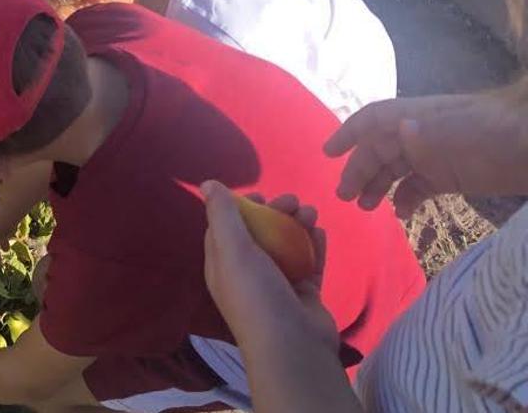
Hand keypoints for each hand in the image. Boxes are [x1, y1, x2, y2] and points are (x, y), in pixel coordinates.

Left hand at [201, 181, 336, 354]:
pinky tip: (321, 231)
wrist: (294, 346)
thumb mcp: (232, 250)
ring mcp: (277, 284)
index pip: (225, 229)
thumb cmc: (256, 295)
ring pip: (286, 245)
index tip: (259, 195)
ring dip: (298, 224)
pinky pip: (309, 263)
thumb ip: (222, 215)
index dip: (240, 208)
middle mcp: (247, 274)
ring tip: (312, 212)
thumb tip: (207, 183)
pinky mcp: (303, 294)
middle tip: (292, 200)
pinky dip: (314, 245)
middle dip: (275, 212)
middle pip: (260, 234)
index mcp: (223, 266)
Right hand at [324, 92, 527, 216]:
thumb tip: (402, 127)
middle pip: (379, 150)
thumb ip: (433, 131)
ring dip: (377, 186)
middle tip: (345, 197)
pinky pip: (418, 186)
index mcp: (418, 118)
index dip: (349, 133)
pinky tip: (399, 214)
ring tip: (364, 207)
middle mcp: (420, 135)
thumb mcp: (466, 131)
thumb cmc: (499, 132)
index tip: (328, 153)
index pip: (373, 120)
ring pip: (395, 169)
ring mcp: (435, 155)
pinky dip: (405, 198)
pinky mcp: (450, 176)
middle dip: (359, 170)